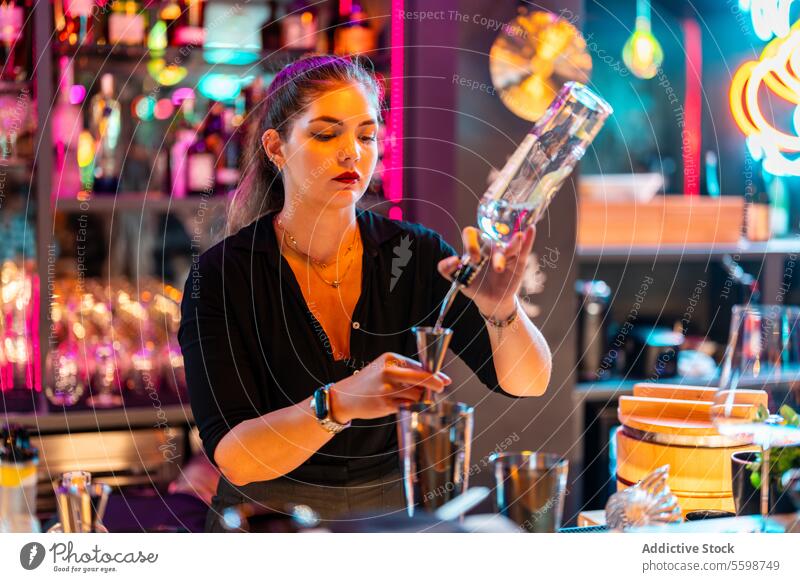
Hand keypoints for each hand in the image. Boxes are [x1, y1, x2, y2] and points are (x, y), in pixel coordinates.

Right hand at [329, 352, 450, 422]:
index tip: (444, 381)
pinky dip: (411, 407)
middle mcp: (389, 372)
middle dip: (435, 385)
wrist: (345, 397)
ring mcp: (387, 388)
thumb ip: (408, 372)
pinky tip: (404, 404)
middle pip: (422, 378)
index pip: (419, 366)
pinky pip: (408, 406)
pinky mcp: (386, 404)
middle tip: (441, 389)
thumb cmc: (369, 382)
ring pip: (417, 394)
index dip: (435, 374)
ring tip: (413, 398)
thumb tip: (438, 379)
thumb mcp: (385, 369)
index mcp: (390, 359)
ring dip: (421, 398)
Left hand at [437, 225, 535, 317]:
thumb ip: (447, 269)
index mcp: (475, 246)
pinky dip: (528, 240)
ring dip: (508, 248)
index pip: (471, 234)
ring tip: (506, 255)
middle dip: (486, 248)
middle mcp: (490, 246)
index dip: (470, 243)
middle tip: (480, 260)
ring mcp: (505, 253)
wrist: (490, 300)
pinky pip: (524, 249)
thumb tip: (452, 260)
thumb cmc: (474, 284)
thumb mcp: (458, 279)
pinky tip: (530, 230)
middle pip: (490, 238)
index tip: (471, 259)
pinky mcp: (518, 262)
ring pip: (508, 246)